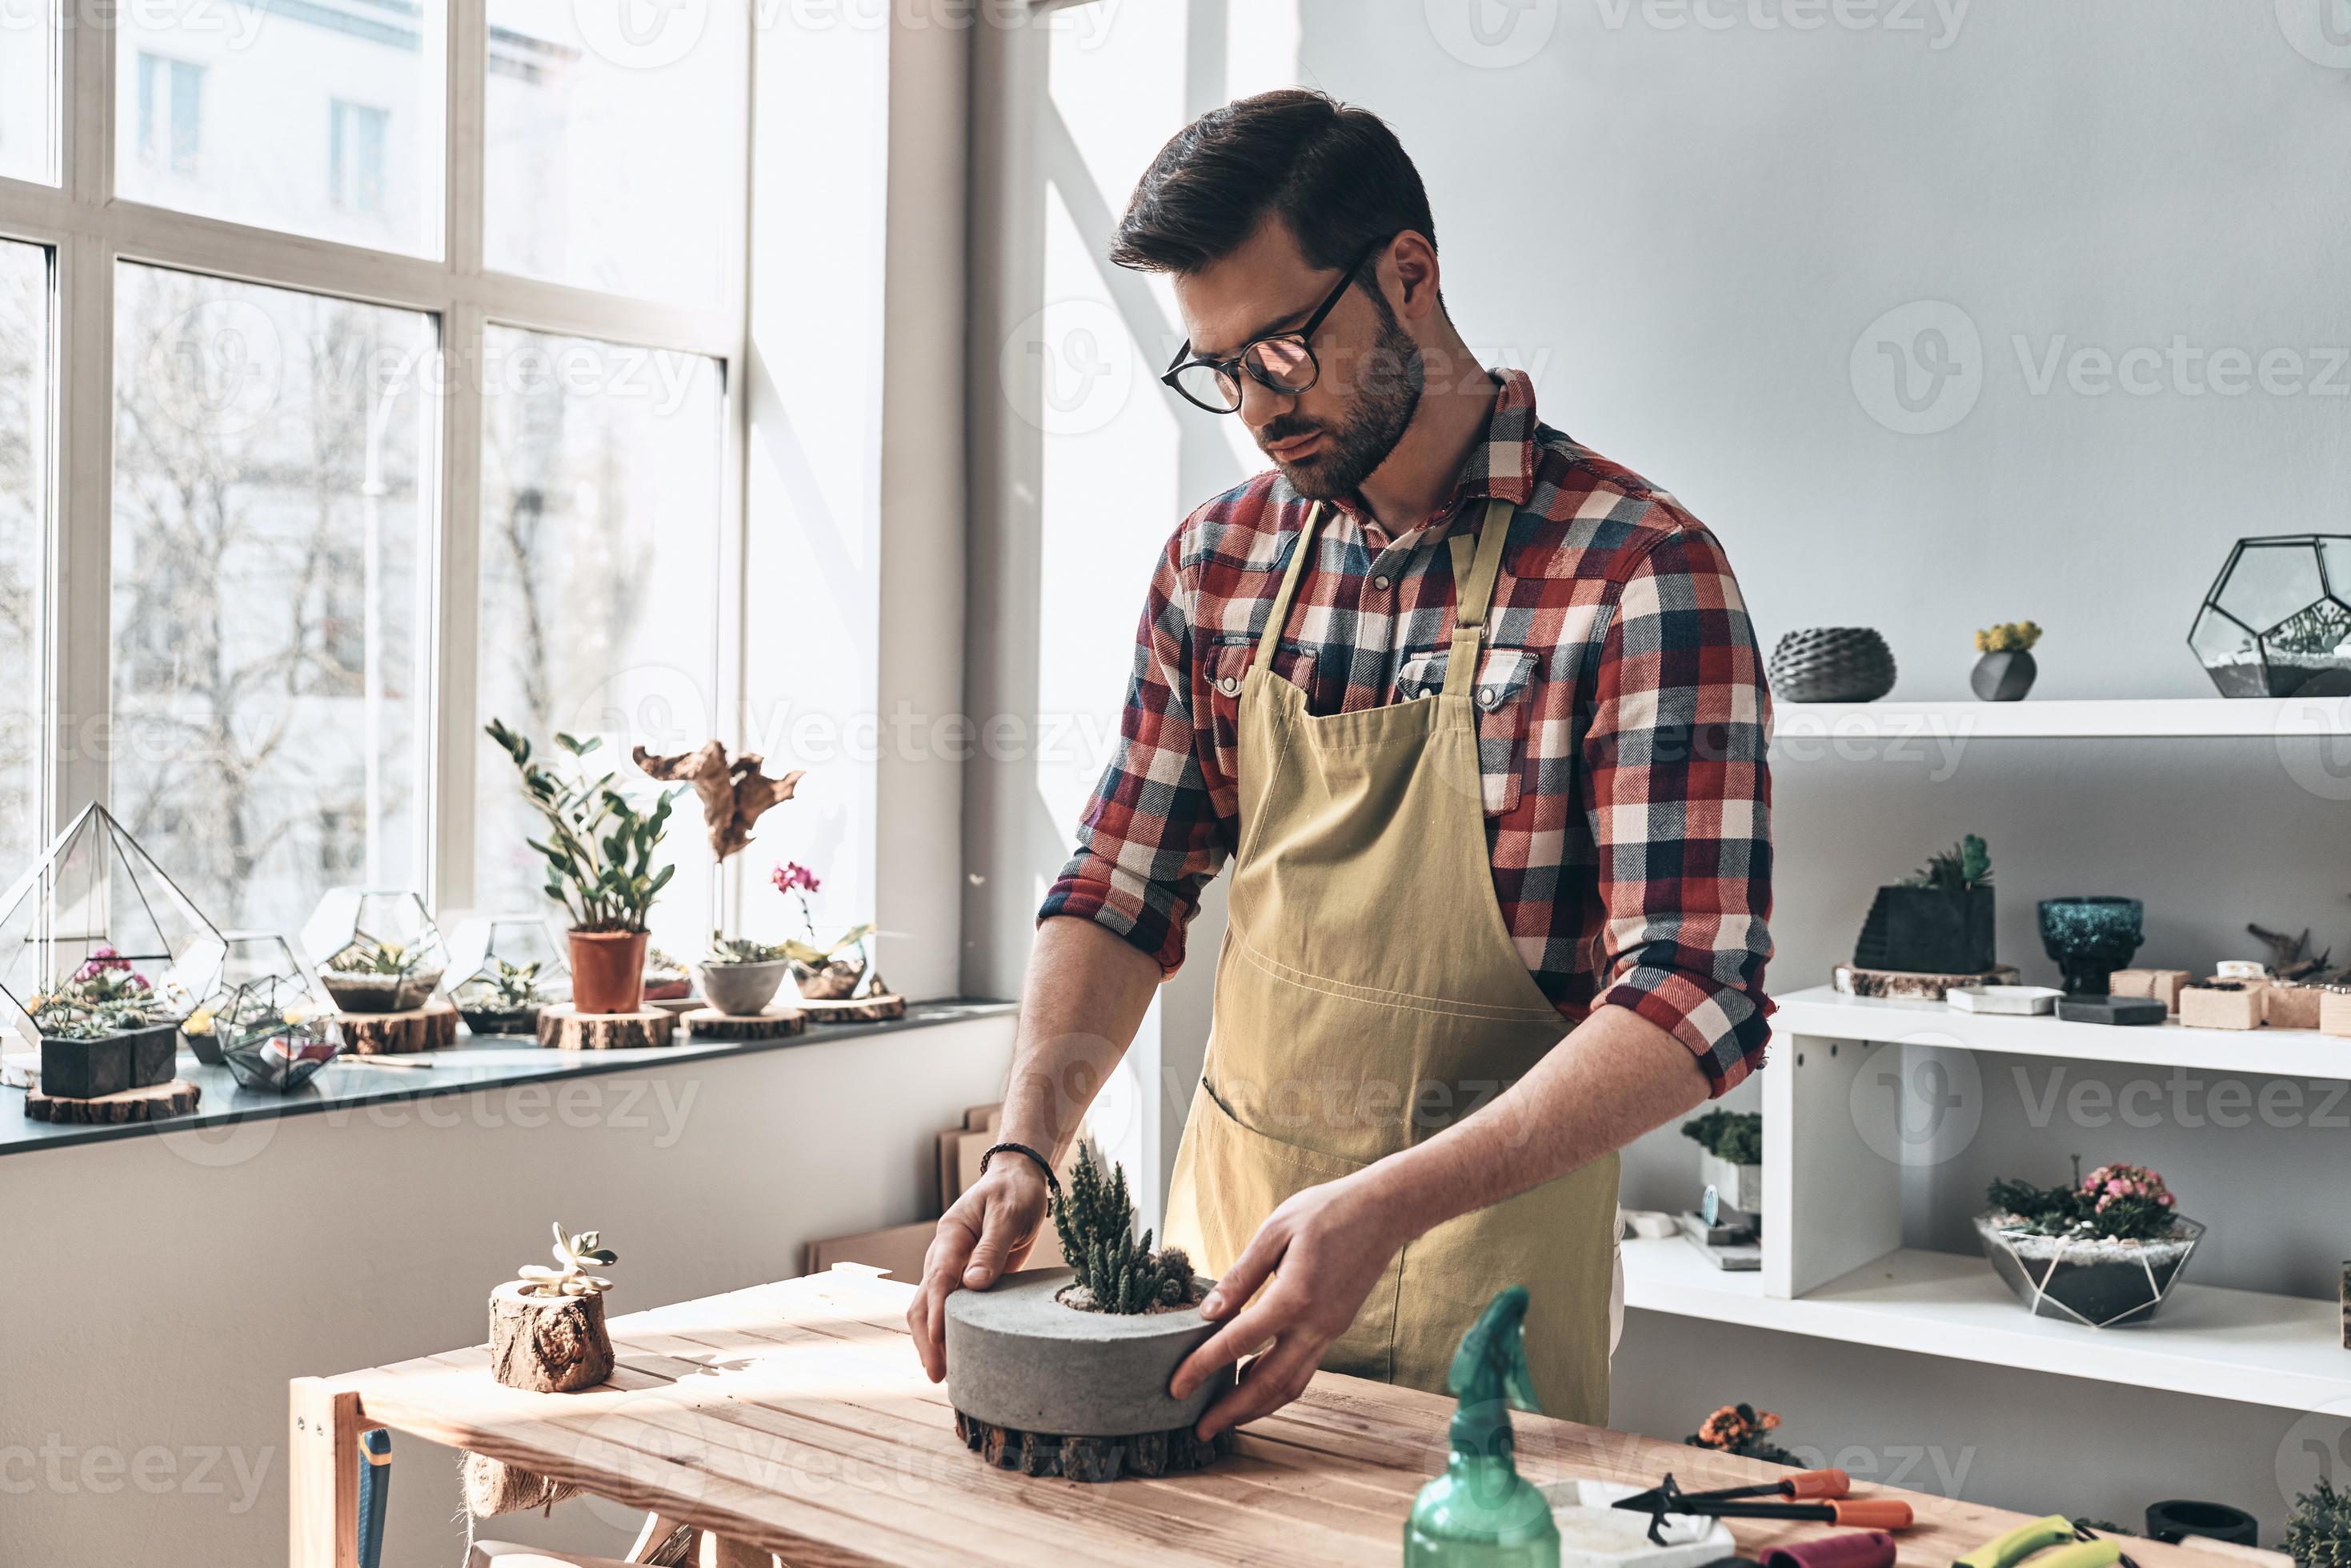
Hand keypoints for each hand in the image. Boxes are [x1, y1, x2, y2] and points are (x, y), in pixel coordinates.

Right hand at [906, 1156, 1051, 1381]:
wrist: (1018, 1180)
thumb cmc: (1014, 1193)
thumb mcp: (1008, 1214)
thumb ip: (992, 1248)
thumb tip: (972, 1285)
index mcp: (950, 1237)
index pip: (939, 1280)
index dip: (937, 1314)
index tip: (938, 1343)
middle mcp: (944, 1255)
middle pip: (924, 1302)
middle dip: (927, 1339)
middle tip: (938, 1375)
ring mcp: (952, 1269)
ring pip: (931, 1309)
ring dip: (932, 1340)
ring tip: (943, 1375)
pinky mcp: (966, 1279)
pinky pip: (950, 1309)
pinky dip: (948, 1332)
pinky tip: (957, 1354)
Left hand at [1167, 1171, 1408, 1440]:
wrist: (1384, 1210)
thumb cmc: (1327, 1211)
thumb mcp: (1274, 1232)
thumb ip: (1240, 1276)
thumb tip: (1207, 1313)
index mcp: (1294, 1298)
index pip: (1237, 1343)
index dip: (1202, 1367)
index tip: (1176, 1388)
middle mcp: (1315, 1325)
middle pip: (1268, 1384)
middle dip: (1232, 1411)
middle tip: (1201, 1430)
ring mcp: (1330, 1331)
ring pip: (1291, 1385)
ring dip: (1257, 1407)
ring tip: (1226, 1416)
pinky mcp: (1336, 1328)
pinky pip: (1304, 1369)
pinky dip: (1277, 1384)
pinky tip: (1253, 1379)